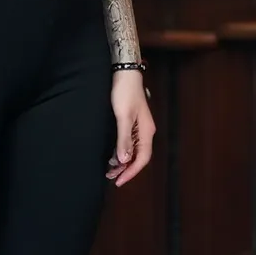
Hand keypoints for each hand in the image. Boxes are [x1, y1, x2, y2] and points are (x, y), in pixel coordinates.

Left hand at [107, 70, 154, 185]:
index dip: (131, 172)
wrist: (124, 73)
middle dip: (125, 169)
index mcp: (146, 132)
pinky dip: (120, 152)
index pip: (142, 159)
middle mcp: (144, 132)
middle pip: (138, 157)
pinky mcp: (131, 123)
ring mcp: (138, 128)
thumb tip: (124, 160)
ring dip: (122, 161)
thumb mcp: (123, 116)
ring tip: (109, 169)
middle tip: (111, 177)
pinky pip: (128, 143)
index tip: (119, 181)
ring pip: (133, 151)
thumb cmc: (124, 92)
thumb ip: (124, 138)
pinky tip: (112, 155)